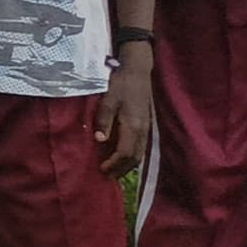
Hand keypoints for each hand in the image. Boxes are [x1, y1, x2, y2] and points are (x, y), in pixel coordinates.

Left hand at [99, 58, 155, 176]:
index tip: (101, 170)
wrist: (138, 71)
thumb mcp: (108, 100)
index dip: (114, 164)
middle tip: (107, 176)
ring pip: (140, 154)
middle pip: (135, 158)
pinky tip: (123, 156)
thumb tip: (99, 140)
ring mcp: (146, 128)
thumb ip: (104, 120)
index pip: (125, 153)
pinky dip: (132, 156)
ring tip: (114, 170)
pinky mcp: (146, 124)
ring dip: (127, 165)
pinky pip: (141, 146)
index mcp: (133, 126)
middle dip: (121, 169)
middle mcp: (143, 130)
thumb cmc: (121, 84)